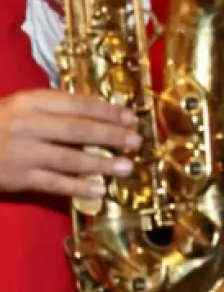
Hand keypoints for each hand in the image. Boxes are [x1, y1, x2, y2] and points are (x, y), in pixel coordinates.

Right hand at [0, 89, 141, 202]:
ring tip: (127, 167)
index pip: (77, 104)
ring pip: (70, 158)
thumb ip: (54, 108)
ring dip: (102, 164)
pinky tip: (100, 190)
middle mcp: (28, 125)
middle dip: (111, 136)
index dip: (107, 110)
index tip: (130, 117)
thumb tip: (99, 111)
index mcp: (30, 102)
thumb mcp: (21, 105)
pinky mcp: (18, 178)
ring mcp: (23, 153)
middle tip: (137, 141)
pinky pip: (54, 183)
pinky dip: (79, 187)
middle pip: (78, 130)